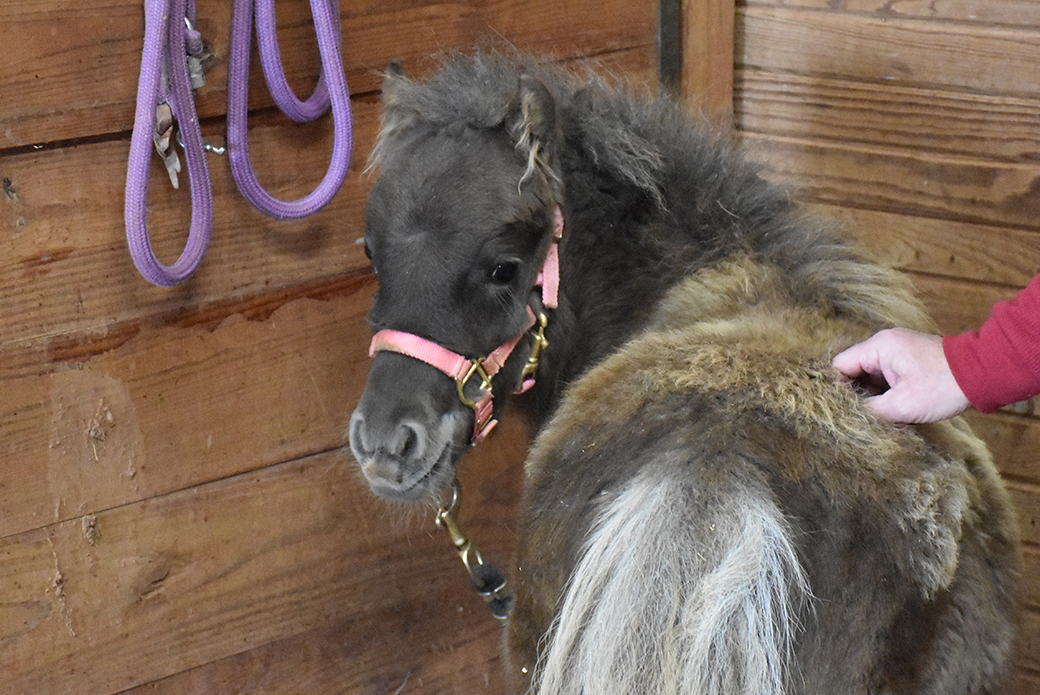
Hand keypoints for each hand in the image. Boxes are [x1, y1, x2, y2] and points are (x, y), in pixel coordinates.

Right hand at [832, 328, 970, 422]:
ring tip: (878, 414)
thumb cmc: (943, 386)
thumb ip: (868, 409)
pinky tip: (891, 407)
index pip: (840, 366)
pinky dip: (886, 391)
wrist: (983, 374)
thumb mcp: (901, 405)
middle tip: (859, 415)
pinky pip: (886, 375)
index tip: (842, 410)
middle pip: (854, 370)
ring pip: (871, 375)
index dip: (837, 389)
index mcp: (879, 347)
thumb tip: (848, 415)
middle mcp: (885, 343)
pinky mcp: (910, 359)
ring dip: (873, 394)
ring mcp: (899, 350)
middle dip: (856, 393)